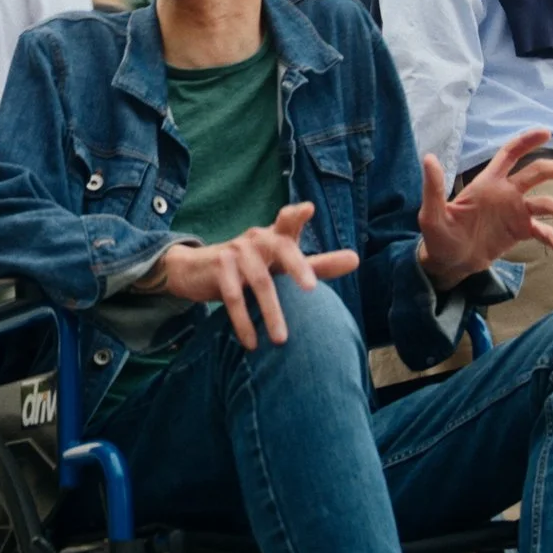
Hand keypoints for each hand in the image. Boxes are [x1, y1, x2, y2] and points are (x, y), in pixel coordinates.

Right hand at [150, 203, 359, 350]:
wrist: (196, 270)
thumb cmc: (250, 267)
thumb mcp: (282, 264)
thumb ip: (319, 264)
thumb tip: (356, 259)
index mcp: (275, 236)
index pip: (288, 221)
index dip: (297, 214)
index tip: (308, 209)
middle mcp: (257, 239)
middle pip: (281, 248)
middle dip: (297, 266)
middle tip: (312, 288)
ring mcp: (236, 252)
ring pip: (260, 282)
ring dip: (272, 313)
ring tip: (282, 341)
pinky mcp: (219, 269)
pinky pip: (234, 298)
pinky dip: (244, 322)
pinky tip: (252, 343)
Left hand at [415, 129, 552, 286]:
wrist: (449, 262)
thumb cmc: (438, 236)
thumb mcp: (432, 214)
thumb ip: (434, 188)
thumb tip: (428, 158)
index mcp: (487, 183)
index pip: (509, 154)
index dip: (526, 141)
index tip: (546, 132)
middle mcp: (506, 193)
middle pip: (537, 173)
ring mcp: (516, 212)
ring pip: (547, 204)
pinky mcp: (521, 232)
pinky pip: (545, 234)